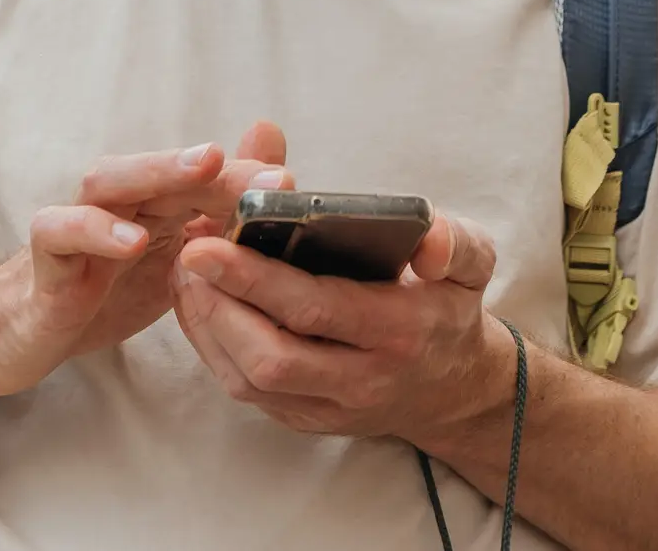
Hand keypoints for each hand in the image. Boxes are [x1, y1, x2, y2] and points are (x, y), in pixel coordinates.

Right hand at [0, 121, 289, 398]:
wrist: (24, 332)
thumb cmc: (103, 286)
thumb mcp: (170, 262)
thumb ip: (215, 217)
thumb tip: (268, 169)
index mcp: (151, 203)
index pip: (202, 178)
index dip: (246, 176)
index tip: (292, 182)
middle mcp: (117, 201)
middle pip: (165, 167)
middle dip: (220, 166)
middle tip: (269, 170)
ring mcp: (77, 224)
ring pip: (111, 180)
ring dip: (158, 170)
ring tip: (205, 167)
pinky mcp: (45, 259)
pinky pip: (60, 232)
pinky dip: (94, 230)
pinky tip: (131, 240)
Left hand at [171, 209, 513, 446]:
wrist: (453, 388)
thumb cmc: (449, 307)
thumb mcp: (473, 263)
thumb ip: (454, 242)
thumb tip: (426, 238)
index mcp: (399, 332)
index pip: (317, 310)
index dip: (256, 279)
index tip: (210, 243)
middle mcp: (361, 379)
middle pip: (271, 355)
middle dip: (218, 304)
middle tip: (185, 252)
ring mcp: (327, 406)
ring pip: (249, 380)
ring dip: (206, 325)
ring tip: (184, 270)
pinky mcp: (303, 419)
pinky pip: (244, 388)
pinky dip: (211, 344)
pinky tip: (197, 301)